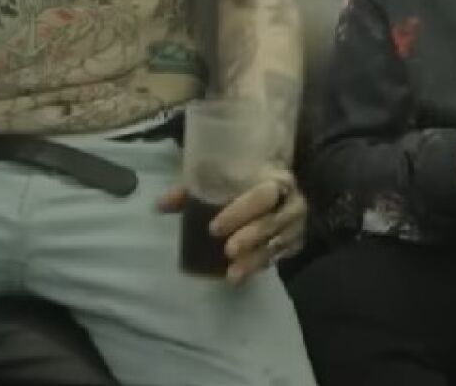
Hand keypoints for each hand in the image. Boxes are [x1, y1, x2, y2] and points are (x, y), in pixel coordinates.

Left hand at [157, 169, 306, 285]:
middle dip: (250, 236)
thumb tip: (159, 205)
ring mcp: (295, 225)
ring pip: (277, 243)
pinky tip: (243, 275)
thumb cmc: (244, 184)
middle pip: (272, 221)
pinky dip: (261, 265)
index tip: (214, 227)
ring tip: (232, 274)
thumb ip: (192, 192)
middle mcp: (292, 202)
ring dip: (255, 259)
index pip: (263, 194)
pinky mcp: (296, 243)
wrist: (280, 191)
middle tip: (227, 250)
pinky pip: (280, 256)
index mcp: (275, 179)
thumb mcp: (219, 182)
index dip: (240, 210)